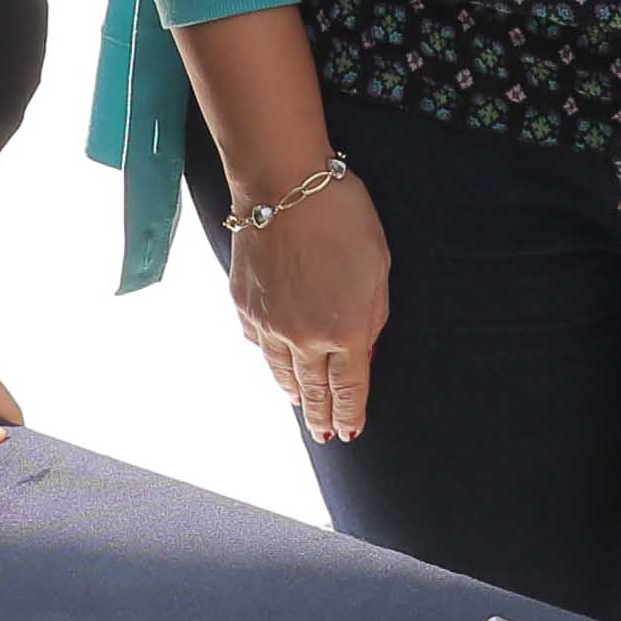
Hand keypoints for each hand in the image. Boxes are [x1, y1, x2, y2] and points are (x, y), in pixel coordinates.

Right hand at [225, 164, 388, 447]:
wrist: (283, 184)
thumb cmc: (341, 217)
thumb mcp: (377, 268)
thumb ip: (373, 316)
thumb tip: (364, 349)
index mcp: (343, 331)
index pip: (349, 388)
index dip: (350, 415)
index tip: (349, 433)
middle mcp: (302, 337)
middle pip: (312, 390)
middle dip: (320, 416)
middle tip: (323, 436)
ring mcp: (268, 324)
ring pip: (280, 371)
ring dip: (293, 392)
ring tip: (300, 404)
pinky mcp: (243, 305)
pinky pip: (258, 343)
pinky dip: (268, 357)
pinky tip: (273, 360)